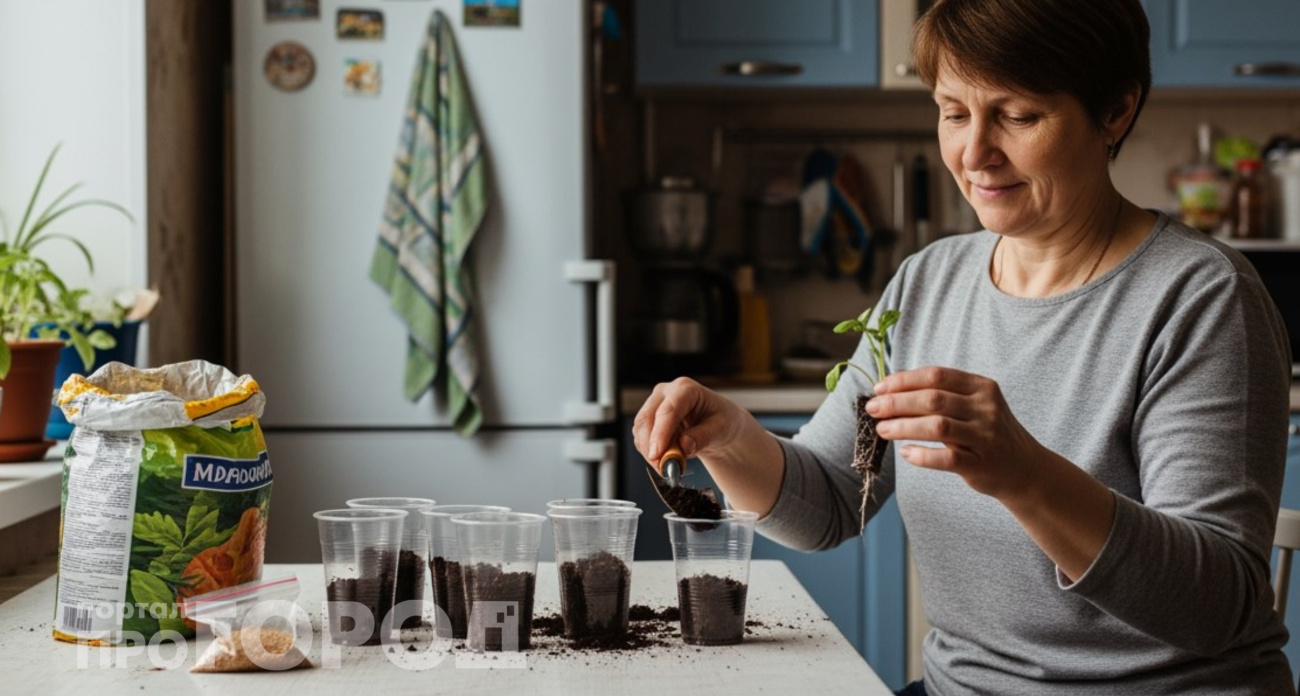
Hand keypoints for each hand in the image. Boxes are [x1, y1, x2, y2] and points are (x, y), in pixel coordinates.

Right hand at [632, 377, 748, 469]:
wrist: (718, 425)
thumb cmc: (722, 421)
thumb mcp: (721, 429)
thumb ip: (702, 437)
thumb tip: (683, 446)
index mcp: (686, 389)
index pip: (668, 410)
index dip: (660, 433)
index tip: (658, 454)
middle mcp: (666, 393)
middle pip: (647, 419)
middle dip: (651, 447)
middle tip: (662, 468)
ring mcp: (655, 405)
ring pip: (640, 431)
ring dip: (651, 452)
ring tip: (670, 466)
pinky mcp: (649, 420)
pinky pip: (642, 439)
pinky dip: (651, 453)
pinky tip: (667, 459)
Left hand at [866, 366, 1044, 500]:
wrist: (1025, 469)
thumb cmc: (988, 433)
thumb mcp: (974, 406)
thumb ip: (942, 395)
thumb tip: (892, 387)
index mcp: (982, 387)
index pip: (936, 375)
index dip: (904, 380)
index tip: (879, 388)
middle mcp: (986, 408)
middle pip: (933, 399)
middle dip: (896, 402)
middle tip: (872, 409)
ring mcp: (986, 436)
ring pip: (937, 427)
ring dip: (903, 427)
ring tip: (881, 429)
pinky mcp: (982, 464)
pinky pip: (947, 458)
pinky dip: (922, 455)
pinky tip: (906, 453)